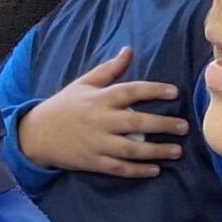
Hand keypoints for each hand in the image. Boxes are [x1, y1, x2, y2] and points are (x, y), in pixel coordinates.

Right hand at [17, 48, 188, 178]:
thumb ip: (109, 69)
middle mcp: (100, 120)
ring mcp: (97, 143)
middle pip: (136, 121)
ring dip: (155, 151)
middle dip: (162, 124)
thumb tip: (129, 50)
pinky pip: (118, 167)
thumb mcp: (83, 83)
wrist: (37, 133)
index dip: (153, 90)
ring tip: (177, 151)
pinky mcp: (93, 162)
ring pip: (131, 148)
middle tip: (185, 127)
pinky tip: (154, 170)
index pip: (131, 91)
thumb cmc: (64, 106)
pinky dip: (136, 170)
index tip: (175, 92)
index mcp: (100, 98)